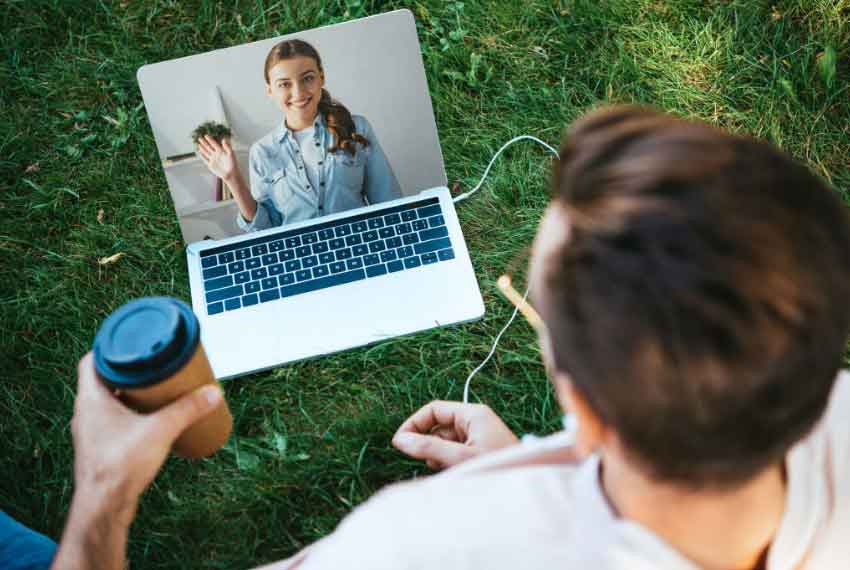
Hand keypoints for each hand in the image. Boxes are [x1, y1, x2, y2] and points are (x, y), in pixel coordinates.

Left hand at [70, 353, 222, 523]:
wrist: (104, 506)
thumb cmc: (120, 466)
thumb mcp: (161, 430)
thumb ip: (188, 409)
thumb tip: (213, 392)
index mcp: (91, 399)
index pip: (92, 360)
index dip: (111, 347)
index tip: (133, 342)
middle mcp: (86, 412)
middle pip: (104, 380)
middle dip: (129, 371)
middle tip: (153, 364)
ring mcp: (91, 432)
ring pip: (109, 402)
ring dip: (129, 393)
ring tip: (156, 389)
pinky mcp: (100, 448)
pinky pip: (113, 421)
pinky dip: (129, 414)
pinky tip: (149, 419)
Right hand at [197, 135, 237, 181]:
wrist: (231, 174)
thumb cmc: (233, 164)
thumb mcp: (231, 154)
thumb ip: (227, 146)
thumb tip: (224, 139)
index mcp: (221, 151)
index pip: (214, 144)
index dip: (210, 139)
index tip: (205, 135)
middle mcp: (217, 154)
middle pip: (209, 147)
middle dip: (204, 142)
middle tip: (199, 138)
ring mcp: (213, 159)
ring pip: (206, 152)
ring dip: (202, 148)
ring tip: (198, 144)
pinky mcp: (211, 165)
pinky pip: (205, 159)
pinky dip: (202, 156)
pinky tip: (199, 152)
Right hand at [392, 401, 517, 469]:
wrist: (527, 483)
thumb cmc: (499, 468)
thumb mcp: (460, 457)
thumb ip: (429, 448)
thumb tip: (400, 440)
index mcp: (473, 413)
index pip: (434, 409)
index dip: (414, 423)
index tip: (400, 442)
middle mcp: (475, 421)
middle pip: (438, 426)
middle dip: (428, 443)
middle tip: (428, 462)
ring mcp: (478, 436)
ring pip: (445, 441)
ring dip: (438, 455)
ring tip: (447, 469)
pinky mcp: (480, 451)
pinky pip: (455, 451)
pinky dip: (448, 461)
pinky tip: (454, 472)